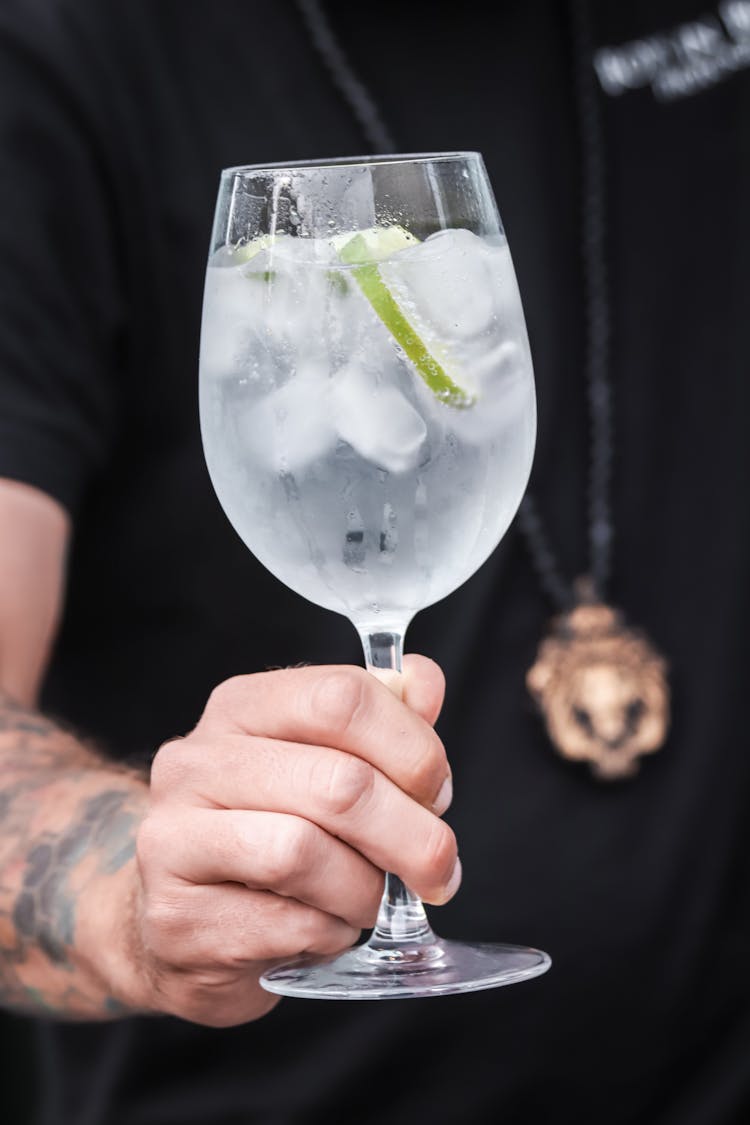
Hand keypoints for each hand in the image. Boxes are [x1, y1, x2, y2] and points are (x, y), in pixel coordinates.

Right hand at [130, 656, 457, 1025]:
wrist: (182, 924)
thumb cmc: (267, 832)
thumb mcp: (323, 763)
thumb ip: (380, 717)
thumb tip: (424, 682)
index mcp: (240, 708)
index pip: (342, 697)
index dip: (412, 748)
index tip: (437, 794)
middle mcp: (196, 762)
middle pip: (338, 783)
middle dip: (413, 836)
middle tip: (438, 868)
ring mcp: (174, 839)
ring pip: (304, 853)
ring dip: (365, 889)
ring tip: (371, 901)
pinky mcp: (177, 917)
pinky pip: (284, 923)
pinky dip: (328, 933)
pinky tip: (324, 927)